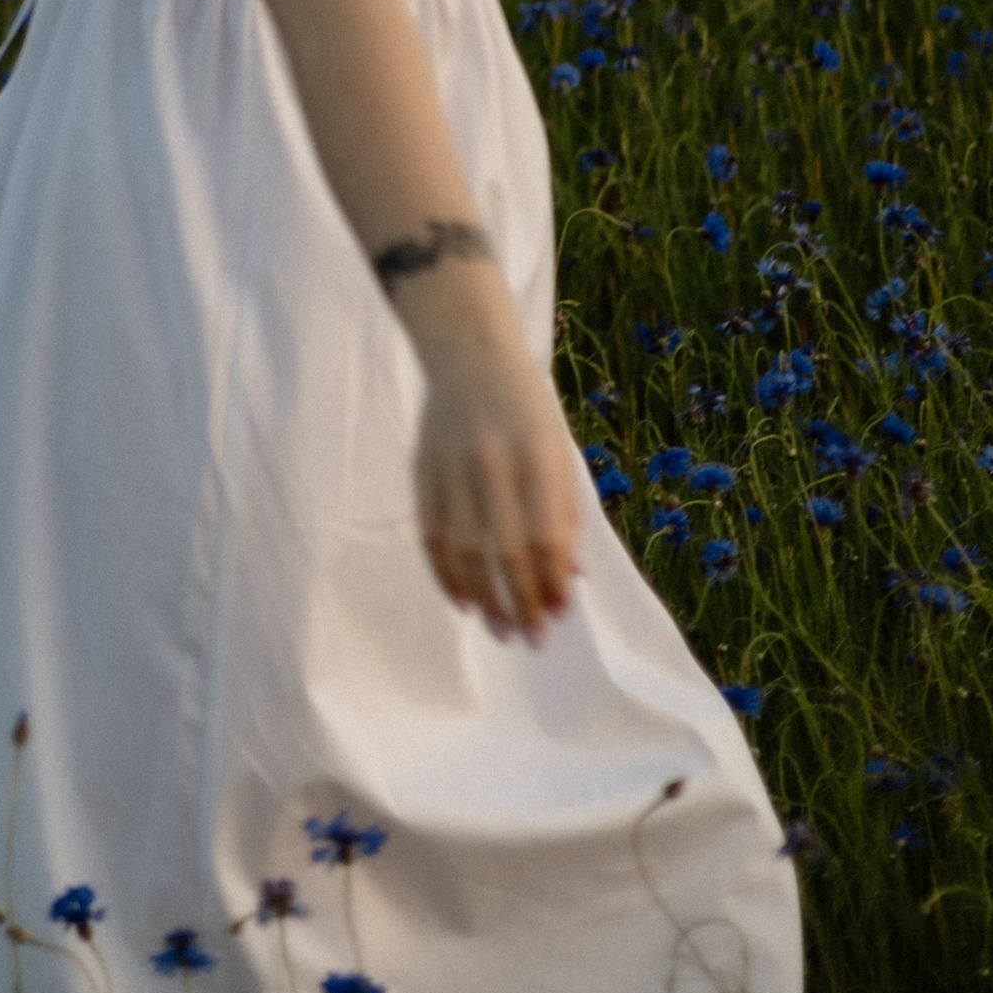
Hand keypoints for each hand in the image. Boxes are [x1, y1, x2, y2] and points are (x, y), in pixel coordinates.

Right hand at [408, 299, 584, 642]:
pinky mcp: (423, 473)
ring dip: (483, 597)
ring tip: (500, 629)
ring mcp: (452, 469)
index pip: (544, 536)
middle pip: (504, 550)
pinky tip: (463, 600)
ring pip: (464, 550)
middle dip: (521, 602)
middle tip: (531, 638)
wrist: (469, 354)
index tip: (559, 614)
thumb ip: (564, 512)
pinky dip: (445, 573)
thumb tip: (570, 577)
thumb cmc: (526, 409)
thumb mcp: (559, 451)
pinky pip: (431, 535)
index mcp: (537, 456)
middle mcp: (493, 463)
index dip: (551, 582)